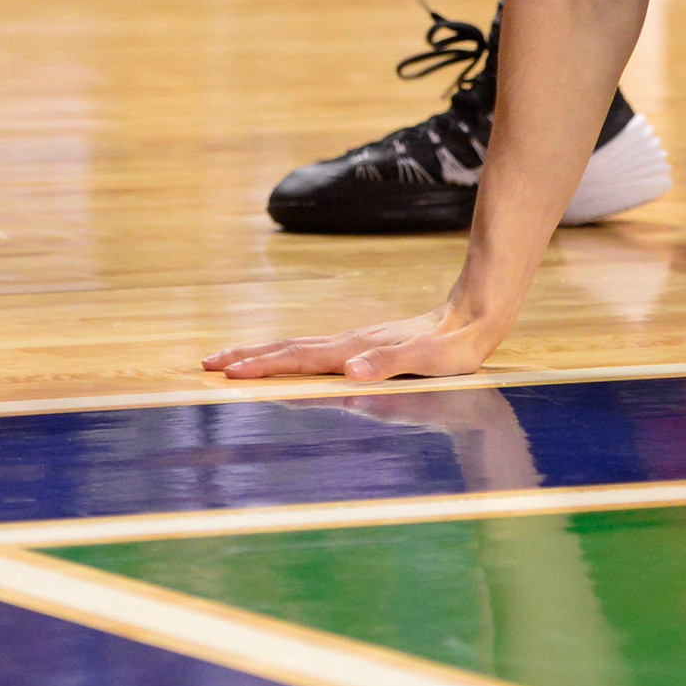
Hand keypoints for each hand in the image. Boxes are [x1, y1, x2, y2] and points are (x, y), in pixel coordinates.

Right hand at [204, 299, 507, 382]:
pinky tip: (289, 361)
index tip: (225, 371)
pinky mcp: (368, 346)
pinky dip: (291, 356)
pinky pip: (317, 352)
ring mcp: (357, 343)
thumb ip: (390, 363)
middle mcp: (350, 344)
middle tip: (207, 363)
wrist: (478, 313)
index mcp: (356, 350)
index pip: (298, 358)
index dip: (262, 365)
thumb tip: (349, 372)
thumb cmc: (456, 346)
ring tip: (234, 361)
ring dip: (264, 354)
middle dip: (248, 357)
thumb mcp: (429, 360)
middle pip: (289, 348)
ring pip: (300, 346)